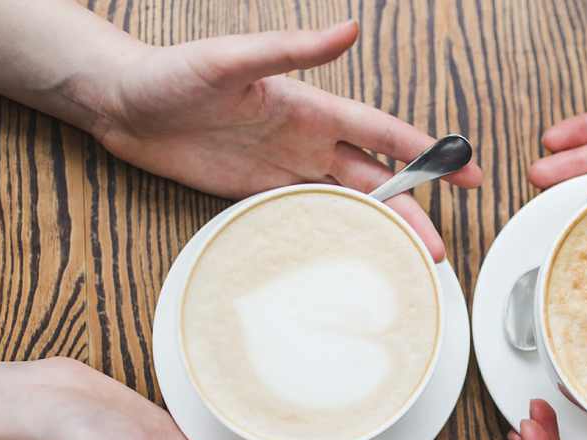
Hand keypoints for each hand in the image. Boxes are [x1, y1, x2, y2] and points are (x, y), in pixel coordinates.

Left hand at [89, 20, 482, 260]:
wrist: (121, 105)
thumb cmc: (171, 74)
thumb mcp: (231, 59)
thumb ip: (291, 48)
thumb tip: (349, 30)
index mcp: (310, 107)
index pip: (382, 133)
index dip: (426, 152)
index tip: (465, 169)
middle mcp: (305, 140)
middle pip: (374, 180)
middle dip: (412, 210)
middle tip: (438, 247)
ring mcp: (283, 169)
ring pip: (347, 204)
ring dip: (379, 230)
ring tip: (407, 262)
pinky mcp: (257, 194)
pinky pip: (307, 217)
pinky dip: (335, 237)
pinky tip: (353, 256)